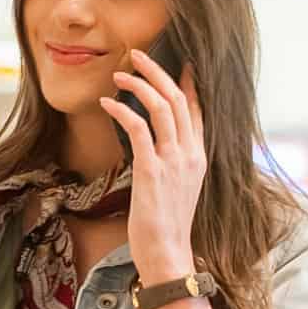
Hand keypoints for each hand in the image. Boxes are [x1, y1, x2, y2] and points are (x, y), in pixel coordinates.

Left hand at [100, 48, 206, 282]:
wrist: (167, 253)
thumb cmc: (167, 225)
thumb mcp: (179, 187)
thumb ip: (173, 162)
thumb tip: (156, 145)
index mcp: (199, 156)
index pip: (197, 109)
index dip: (188, 82)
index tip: (179, 61)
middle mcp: (190, 154)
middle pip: (179, 98)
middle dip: (157, 71)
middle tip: (137, 55)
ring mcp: (173, 161)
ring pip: (161, 106)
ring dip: (138, 85)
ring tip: (118, 75)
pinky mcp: (152, 170)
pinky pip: (138, 128)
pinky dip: (123, 110)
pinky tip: (108, 104)